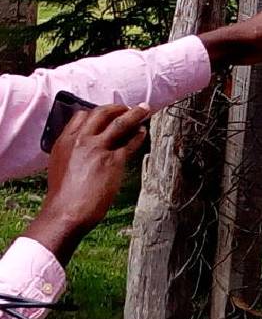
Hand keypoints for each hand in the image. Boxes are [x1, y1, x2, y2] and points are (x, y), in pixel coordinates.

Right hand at [23, 105, 148, 265]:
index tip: (106, 113)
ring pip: (120, 123)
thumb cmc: (63, 196)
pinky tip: (142, 132)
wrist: (67, 211)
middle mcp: (81, 140)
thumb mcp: (60, 166)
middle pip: (101, 113)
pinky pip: (130, 142)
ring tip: (144, 110)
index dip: (96, 112)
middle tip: (127, 108)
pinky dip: (138, 135)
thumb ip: (72, 154)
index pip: (81, 116)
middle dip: (117, 108)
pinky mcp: (114, 160)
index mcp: (65, 141)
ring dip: (134, 114)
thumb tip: (85, 152)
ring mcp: (98, 148)